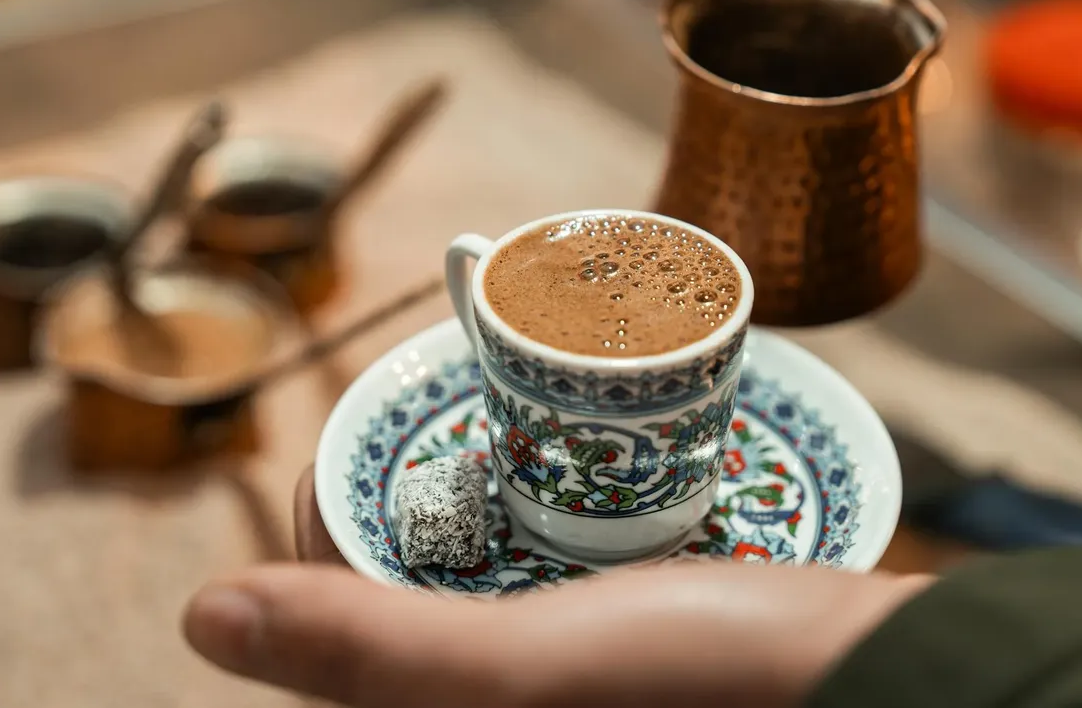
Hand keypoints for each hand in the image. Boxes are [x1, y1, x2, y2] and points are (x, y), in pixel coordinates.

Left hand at [183, 466, 931, 707]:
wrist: (876, 679)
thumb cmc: (714, 685)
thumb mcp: (525, 670)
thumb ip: (371, 650)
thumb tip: (205, 617)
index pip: (331, 620)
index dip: (322, 519)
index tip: (355, 433)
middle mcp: (498, 695)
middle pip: (403, 581)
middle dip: (403, 490)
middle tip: (434, 402)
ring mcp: (558, 666)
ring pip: (475, 562)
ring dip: (475, 484)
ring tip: (491, 408)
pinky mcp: (615, 634)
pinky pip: (545, 558)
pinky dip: (540, 500)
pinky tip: (560, 453)